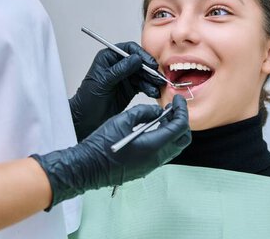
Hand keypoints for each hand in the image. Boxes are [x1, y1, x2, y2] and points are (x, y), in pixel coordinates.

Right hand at [32, 95, 190, 208]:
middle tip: (173, 108)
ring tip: (162, 116)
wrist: (87, 168)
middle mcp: (156, 159)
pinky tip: (152, 128)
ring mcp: (151, 166)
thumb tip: (156, 110)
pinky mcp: (145, 168)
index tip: (178, 100)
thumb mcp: (122, 120)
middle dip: (181, 121)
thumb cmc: (101, 145)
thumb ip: (143, 112)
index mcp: (153, 146)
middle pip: (182, 139)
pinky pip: (163, 153)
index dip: (182, 111)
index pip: (179, 127)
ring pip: (174, 147)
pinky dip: (164, 139)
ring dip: (172, 130)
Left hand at [70, 42, 165, 140]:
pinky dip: (149, 88)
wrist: (86, 119)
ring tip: (157, 87)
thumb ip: (120, 70)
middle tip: (157, 77)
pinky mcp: (130, 89)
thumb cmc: (87, 99)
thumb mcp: (103, 82)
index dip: (141, 55)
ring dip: (151, 80)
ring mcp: (125, 77)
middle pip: (139, 62)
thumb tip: (135, 59)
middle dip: (149, 70)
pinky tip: (153, 92)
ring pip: (143, 74)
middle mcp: (118, 65)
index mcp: (109, 58)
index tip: (149, 63)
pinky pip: (143, 85)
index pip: (129, 49)